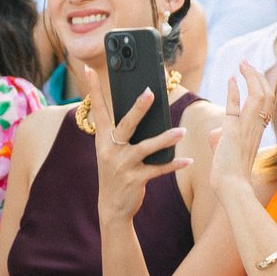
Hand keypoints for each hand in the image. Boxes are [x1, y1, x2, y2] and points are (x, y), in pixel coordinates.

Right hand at [81, 60, 187, 226]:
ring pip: (145, 148)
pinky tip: (187, 160)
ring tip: (180, 131)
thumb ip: (124, 133)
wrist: (112, 207)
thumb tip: (142, 108)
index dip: (93, 89)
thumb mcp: (113, 151)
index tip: (89, 68)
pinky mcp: (135, 179)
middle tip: (150, 92)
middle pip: (126, 125)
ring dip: (165, 139)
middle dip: (138, 108)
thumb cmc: (116, 172)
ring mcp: (122, 165)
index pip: (98, 110)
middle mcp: (110, 150)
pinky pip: (158, 169)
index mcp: (103, 140)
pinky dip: (173, 164)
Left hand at [211, 61, 276, 197]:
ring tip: (243, 65)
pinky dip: (234, 91)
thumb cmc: (229, 174)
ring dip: (251, 78)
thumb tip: (217, 133)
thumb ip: (223, 137)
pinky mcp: (234, 132)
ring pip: (259, 97)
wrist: (232, 187)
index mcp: (257, 131)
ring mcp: (247, 129)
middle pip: (267, 95)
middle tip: (247, 64)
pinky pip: (236, 107)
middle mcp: (257, 127)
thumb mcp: (228, 151)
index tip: (253, 74)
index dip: (261, 86)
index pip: (266, 103)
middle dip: (257, 76)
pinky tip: (232, 79)